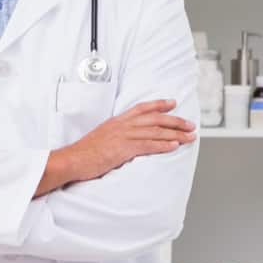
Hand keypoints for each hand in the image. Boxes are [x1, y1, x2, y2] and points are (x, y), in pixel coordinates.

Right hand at [55, 99, 195, 184]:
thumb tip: (126, 141)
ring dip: (175, 134)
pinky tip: (174, 146)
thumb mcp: (101, 138)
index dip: (159, 104)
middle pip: (154, 119)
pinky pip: (148, 145)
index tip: (173, 103)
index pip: (141, 108)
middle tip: (190, 125)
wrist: (72, 160)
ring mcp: (123, 136)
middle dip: (175, 121)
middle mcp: (122, 125)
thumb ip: (115, 136)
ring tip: (189, 137)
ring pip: (155, 132)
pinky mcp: (123, 149)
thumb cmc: (84, 153)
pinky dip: (163, 145)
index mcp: (116, 122)